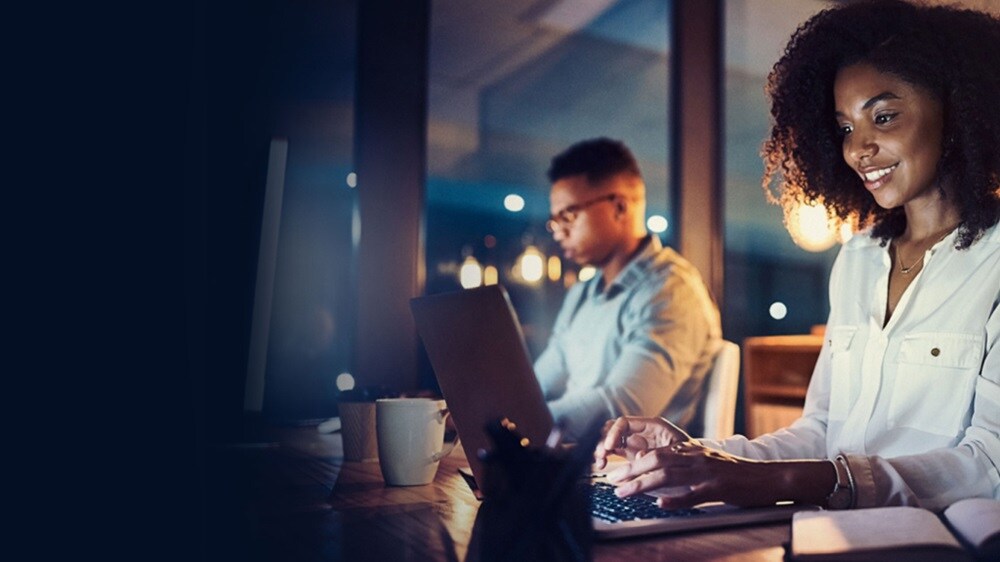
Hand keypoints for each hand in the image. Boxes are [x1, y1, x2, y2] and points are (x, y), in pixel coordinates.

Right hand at [593, 416, 690, 470]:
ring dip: (602, 449)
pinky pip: (614, 452)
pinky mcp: (633, 455)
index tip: (609, 447)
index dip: (613, 433)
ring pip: (611, 440)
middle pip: (614, 429)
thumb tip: (638, 457)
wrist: (703, 471)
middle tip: (601, 457)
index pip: (624, 422)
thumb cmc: (693, 459)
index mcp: (653, 426)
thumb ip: (658, 453)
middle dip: (604, 441)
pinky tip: (603, 466)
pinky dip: (606, 457)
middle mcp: (642, 432)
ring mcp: (636, 443)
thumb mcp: (679, 455)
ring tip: (600, 463)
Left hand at [606, 442, 791, 508]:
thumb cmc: (738, 473)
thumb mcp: (709, 462)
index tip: (616, 472)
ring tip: (625, 493)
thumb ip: (686, 464)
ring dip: (643, 484)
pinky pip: (694, 494)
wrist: (770, 477)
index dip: (633, 462)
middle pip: (656, 461)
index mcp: (693, 451)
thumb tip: (660, 471)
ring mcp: (707, 473)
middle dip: (631, 472)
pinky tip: (660, 504)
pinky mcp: (719, 488)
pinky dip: (676, 499)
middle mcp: (696, 457)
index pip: (656, 453)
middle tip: (612, 482)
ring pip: (669, 475)